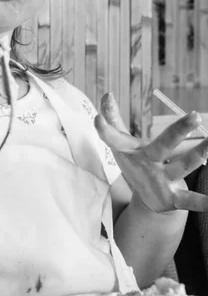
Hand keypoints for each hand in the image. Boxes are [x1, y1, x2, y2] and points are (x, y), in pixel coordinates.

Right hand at [94, 93, 207, 212]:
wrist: (146, 199)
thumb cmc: (136, 163)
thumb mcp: (123, 143)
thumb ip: (114, 119)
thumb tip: (107, 93)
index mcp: (130, 151)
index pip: (115, 138)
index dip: (105, 129)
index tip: (98, 118)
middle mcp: (146, 165)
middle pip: (162, 146)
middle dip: (178, 132)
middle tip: (195, 116)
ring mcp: (160, 182)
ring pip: (182, 167)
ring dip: (198, 156)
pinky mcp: (172, 198)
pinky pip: (189, 200)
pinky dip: (201, 202)